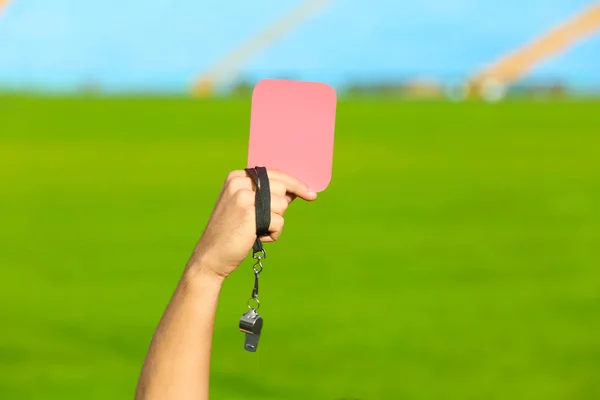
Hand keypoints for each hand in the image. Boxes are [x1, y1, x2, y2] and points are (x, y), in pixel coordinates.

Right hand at [187, 169, 316, 278]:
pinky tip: (256, 238)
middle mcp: (239, 183)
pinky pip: (279, 222)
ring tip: (256, 230)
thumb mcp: (245, 206)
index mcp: (237, 177)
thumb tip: (297, 190)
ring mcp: (243, 197)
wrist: (210, 256)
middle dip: (282, 207)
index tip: (311, 193)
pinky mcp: (250, 214)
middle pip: (282, 188)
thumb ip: (267, 195)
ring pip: (282, 205)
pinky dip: (273, 233)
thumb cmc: (232, 232)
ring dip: (275, 222)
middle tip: (266, 222)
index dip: (295, 184)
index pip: (274, 174)